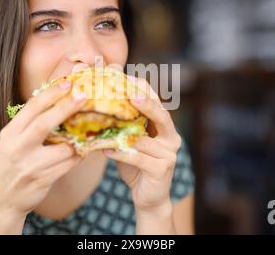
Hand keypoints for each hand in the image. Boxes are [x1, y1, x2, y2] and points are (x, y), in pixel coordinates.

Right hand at [0, 81, 86, 233]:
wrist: (2, 200)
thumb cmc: (13, 164)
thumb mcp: (13, 141)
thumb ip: (30, 124)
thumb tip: (59, 101)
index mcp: (11, 133)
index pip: (31, 108)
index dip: (50, 94)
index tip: (68, 83)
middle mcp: (18, 147)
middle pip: (44, 123)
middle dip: (66, 108)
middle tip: (83, 95)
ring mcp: (30, 165)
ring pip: (63, 148)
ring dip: (78, 139)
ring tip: (89, 130)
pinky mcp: (42, 180)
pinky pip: (68, 165)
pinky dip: (78, 156)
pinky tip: (83, 151)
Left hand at [103, 76, 181, 214]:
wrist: (148, 198)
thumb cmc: (136, 165)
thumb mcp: (131, 142)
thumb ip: (125, 126)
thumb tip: (102, 105)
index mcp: (166, 129)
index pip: (158, 104)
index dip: (145, 90)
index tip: (128, 77)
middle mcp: (172, 139)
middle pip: (161, 116)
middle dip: (146, 102)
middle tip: (130, 92)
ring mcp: (169, 155)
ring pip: (144, 139)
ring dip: (123, 132)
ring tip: (105, 122)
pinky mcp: (161, 170)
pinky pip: (138, 158)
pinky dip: (120, 153)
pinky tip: (106, 149)